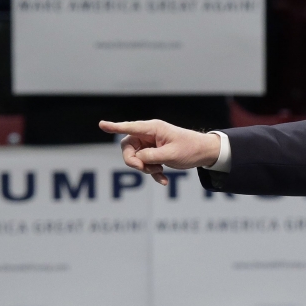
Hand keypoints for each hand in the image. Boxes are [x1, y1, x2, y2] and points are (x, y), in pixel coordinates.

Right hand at [101, 119, 221, 185]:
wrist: (204, 154)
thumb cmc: (190, 149)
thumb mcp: (170, 154)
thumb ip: (151, 156)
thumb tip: (136, 159)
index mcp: (153, 128)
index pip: (130, 127)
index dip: (115, 127)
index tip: (101, 124)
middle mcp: (149, 134)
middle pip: (128, 147)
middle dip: (134, 161)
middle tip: (145, 169)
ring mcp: (150, 144)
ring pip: (136, 158)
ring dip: (145, 168)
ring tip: (160, 172)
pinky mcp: (154, 154)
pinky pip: (145, 164)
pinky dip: (153, 173)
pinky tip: (163, 180)